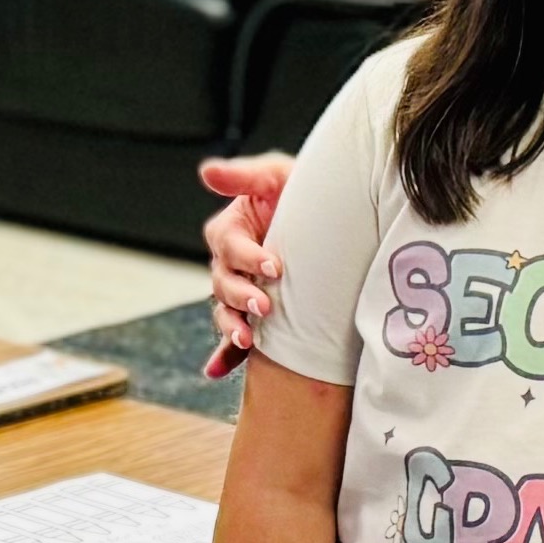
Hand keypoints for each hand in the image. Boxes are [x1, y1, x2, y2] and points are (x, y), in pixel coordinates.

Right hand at [199, 152, 291, 365]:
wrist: (337, 219)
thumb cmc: (306, 192)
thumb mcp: (278, 176)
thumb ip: (245, 176)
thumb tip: (206, 171)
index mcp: (233, 229)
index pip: (229, 245)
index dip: (247, 256)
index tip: (273, 266)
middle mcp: (233, 262)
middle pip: (223, 282)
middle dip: (242, 296)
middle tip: (265, 307)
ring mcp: (243, 289)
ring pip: (226, 311)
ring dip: (231, 327)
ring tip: (247, 339)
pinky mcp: (254, 313)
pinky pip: (233, 338)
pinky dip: (224, 355)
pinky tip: (217, 371)